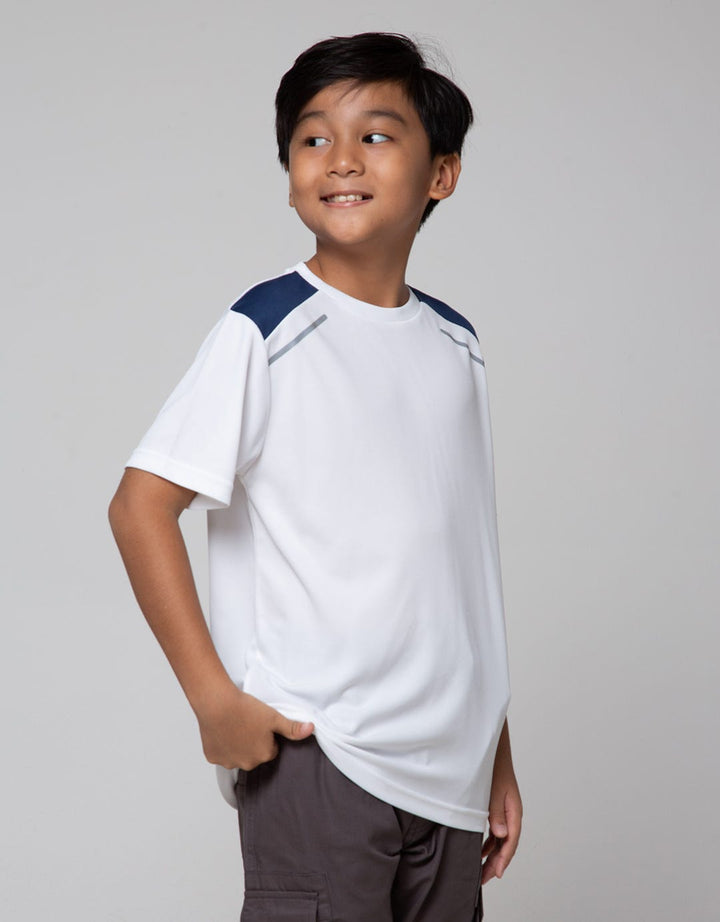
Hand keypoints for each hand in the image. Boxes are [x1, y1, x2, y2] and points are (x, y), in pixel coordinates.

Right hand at [195, 682, 313, 770]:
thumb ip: (293, 727)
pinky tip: (223, 731)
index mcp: (264, 755)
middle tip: (247, 724)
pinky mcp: (213, 757)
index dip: (267, 736)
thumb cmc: (245, 709)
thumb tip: (311, 729)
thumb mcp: (274, 717)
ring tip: (235, 726)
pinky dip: (222, 745)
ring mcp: (228, 762)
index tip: (260, 725)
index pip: (271, 749)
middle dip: (252, 743)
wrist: (217, 703)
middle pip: (254, 755)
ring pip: (237, 755)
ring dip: (237, 746)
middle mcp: (247, 764)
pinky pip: (221, 754)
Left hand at [481, 768, 521, 883]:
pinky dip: (489, 843)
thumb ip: (496, 813)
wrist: (492, 750)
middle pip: (507, 844)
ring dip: (493, 855)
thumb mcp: (493, 790)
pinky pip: (496, 831)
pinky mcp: (497, 808)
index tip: (497, 874)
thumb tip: (501, 835)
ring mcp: (505, 811)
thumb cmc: (494, 767)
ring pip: (501, 839)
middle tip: (485, 879)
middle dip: (497, 862)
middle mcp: (511, 813)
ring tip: (482, 871)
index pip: (511, 841)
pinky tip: (481, 851)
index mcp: (514, 810)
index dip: (504, 858)